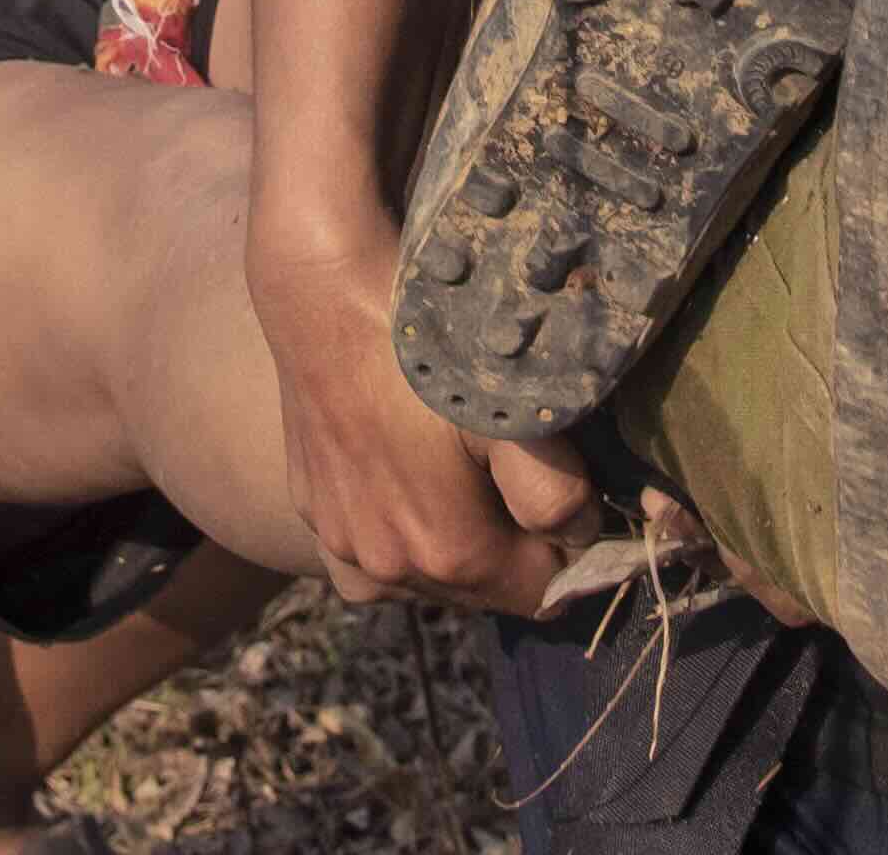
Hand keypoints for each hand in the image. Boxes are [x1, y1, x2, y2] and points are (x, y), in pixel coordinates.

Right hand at [247, 212, 590, 615]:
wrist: (327, 291)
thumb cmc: (430, 345)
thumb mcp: (517, 411)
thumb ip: (557, 494)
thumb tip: (577, 536)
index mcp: (451, 555)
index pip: (541, 595)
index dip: (570, 556)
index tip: (577, 503)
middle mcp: (390, 569)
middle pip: (482, 590)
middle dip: (513, 550)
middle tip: (523, 476)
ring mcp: (341, 543)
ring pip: (423, 579)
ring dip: (453, 548)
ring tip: (467, 478)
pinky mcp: (310, 509)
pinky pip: (365, 556)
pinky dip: (395, 539)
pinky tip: (404, 487)